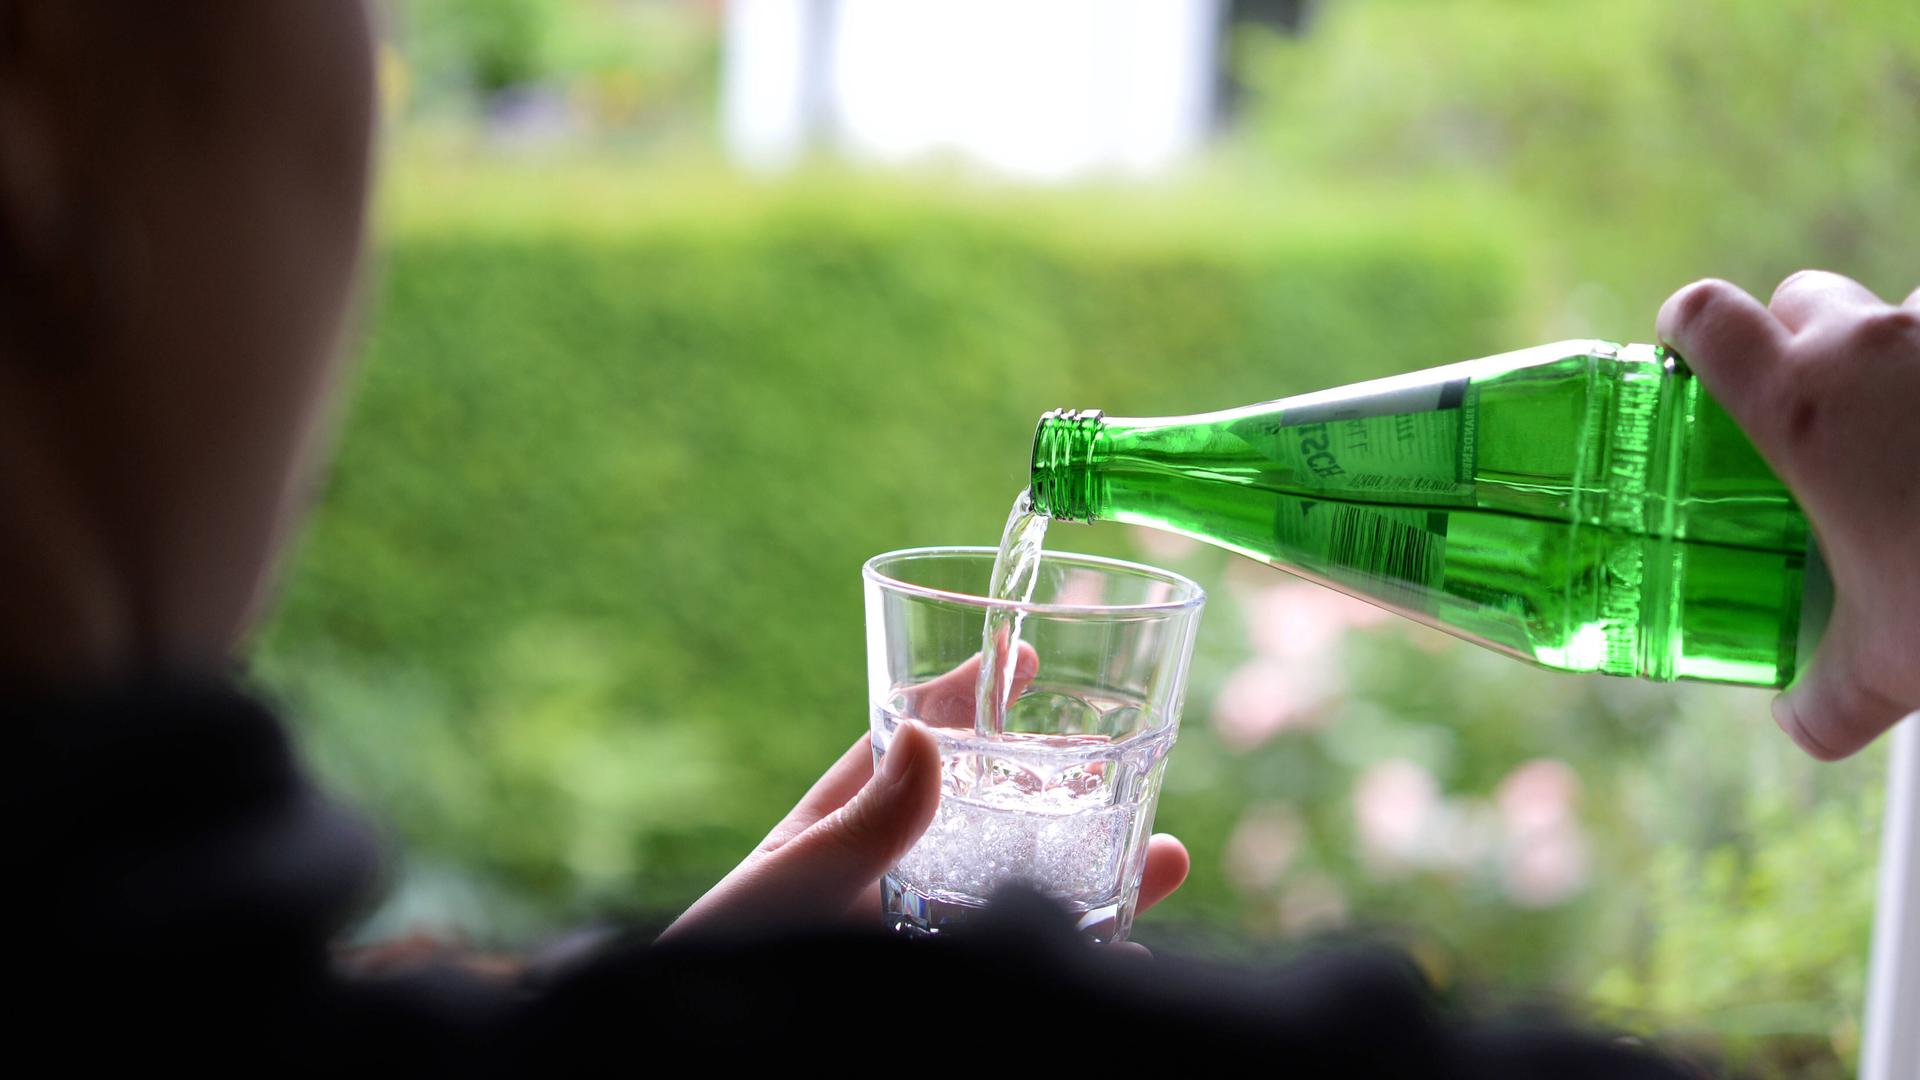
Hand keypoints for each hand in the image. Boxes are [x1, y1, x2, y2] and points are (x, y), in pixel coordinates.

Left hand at [659, 647, 1191, 940]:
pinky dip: (1087, 957)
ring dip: (1101, 872)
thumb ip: (859, 823)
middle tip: (1127, 749)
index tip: (1022, 652)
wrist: (733, 1053)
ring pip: (1030, 893)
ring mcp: (931, 935)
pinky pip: (1033, 967)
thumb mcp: (789, 885)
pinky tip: (1133, 953)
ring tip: (1167, 857)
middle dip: (1064, 783)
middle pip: (996, 814)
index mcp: (852, 829)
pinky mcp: (959, 984)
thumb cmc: (733, 960)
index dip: (969, 696)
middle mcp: (899, 877)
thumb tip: (924, 731)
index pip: (918, 744)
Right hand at [1658, 271, 1919, 758]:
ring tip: (1918, 423)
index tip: (1697, 363)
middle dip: (1803, 340)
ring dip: (1901, 346)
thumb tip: (1799, 721)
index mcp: (1800, 406)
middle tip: (1822, 415)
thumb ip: (1825, 701)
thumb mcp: (1887, 672)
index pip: (1706, 315)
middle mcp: (1873, 344)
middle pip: (1806, 296)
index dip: (1690, 329)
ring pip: (1905, 306)